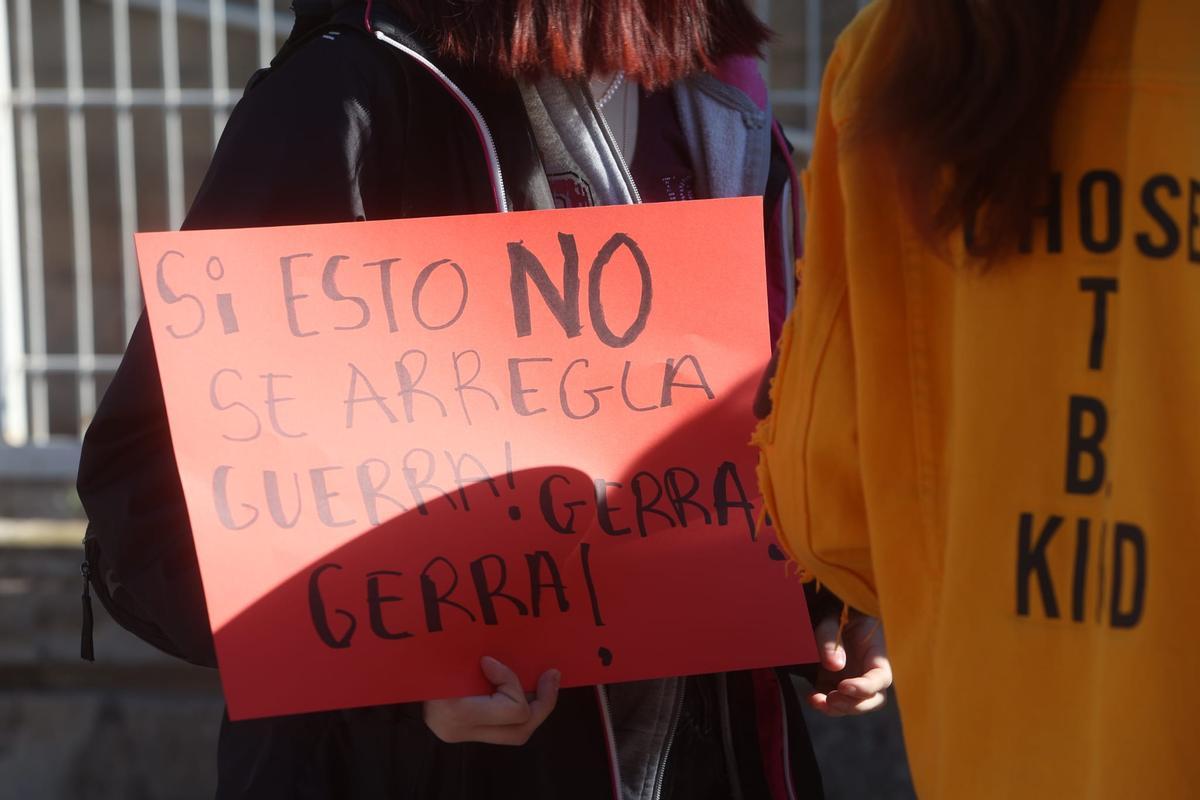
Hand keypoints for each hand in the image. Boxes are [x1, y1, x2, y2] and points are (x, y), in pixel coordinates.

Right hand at [423, 656, 560, 744]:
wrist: (396, 676)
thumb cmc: (426, 658)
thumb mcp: (451, 655)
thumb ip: (483, 662)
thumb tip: (507, 657)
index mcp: (458, 712)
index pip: (513, 711)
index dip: (511, 683)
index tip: (489, 661)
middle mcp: (461, 731)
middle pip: (521, 731)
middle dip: (543, 703)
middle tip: (553, 676)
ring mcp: (462, 735)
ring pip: (515, 734)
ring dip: (532, 707)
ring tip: (545, 684)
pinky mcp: (463, 733)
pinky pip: (501, 726)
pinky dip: (515, 708)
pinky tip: (523, 690)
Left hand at [808, 611, 891, 716]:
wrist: (823, 613)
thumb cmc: (833, 611)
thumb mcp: (831, 617)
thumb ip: (830, 638)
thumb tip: (835, 666)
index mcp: (875, 651)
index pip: (881, 677)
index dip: (866, 686)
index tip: (844, 686)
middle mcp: (868, 670)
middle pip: (874, 698)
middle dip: (854, 704)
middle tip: (832, 698)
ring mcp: (853, 679)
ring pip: (856, 705)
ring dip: (839, 709)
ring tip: (817, 701)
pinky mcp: (836, 684)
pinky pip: (836, 702)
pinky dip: (825, 705)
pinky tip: (812, 698)